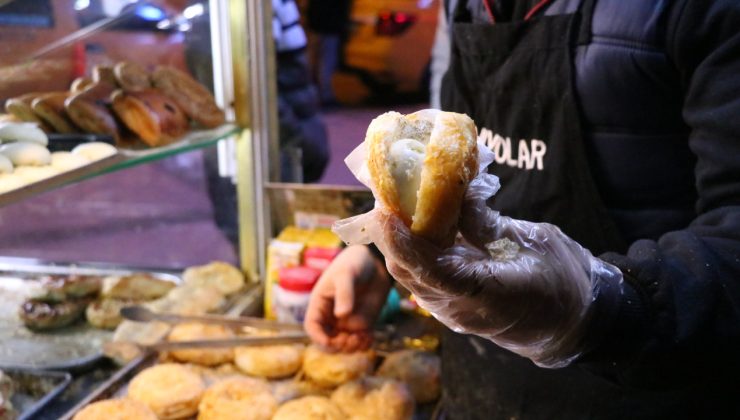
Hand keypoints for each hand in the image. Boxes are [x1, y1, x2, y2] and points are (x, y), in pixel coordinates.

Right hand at [304, 245, 390, 351]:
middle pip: (327, 341)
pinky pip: (360, 342)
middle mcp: (331, 316)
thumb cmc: (354, 263)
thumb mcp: (346, 275)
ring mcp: (347, 322)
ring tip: (362, 337)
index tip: (330, 341)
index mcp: (320, 304)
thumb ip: (344, 294)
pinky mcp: (363, 324)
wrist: (375, 262)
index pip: (312, 326)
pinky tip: (370, 337)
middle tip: (350, 339)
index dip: (318, 338)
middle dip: (337, 346)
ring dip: (352, 348)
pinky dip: (364, 345)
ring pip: (344, 346)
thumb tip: (342, 316)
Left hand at [368, 173, 622, 367]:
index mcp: (484, 295)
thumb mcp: (532, 242)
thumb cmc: (562, 281)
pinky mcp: (450, 303)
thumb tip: (453, 195)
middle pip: (408, 271)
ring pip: (409, 273)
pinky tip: (418, 220)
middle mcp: (458, 309)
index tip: (386, 211)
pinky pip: (421, 274)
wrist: (572, 323)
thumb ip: (487, 223)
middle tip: (389, 191)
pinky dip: (413, 247)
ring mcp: (451, 309)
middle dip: (391, 233)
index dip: (402, 241)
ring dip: (399, 239)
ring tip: (399, 200)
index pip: (429, 270)